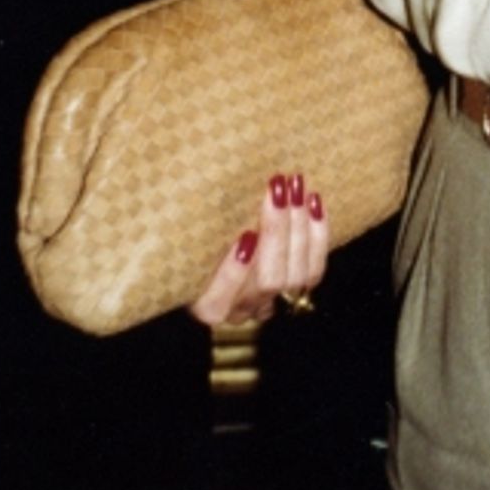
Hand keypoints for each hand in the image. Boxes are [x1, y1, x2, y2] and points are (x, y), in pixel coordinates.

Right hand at [189, 173, 328, 325]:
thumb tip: (171, 180)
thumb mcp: (193, 246)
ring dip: (299, 226)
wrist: (233, 267)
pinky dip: (318, 235)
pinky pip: (314, 270)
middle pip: (266, 281)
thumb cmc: (202, 247)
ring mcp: (273, 302)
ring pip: (295, 275)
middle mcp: (241, 309)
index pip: (217, 300)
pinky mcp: (298, 290)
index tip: (244, 236)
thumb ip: (198, 229)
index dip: (232, 273)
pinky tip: (314, 202)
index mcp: (208, 305)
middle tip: (277, 188)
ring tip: (296, 187)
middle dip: (276, 232)